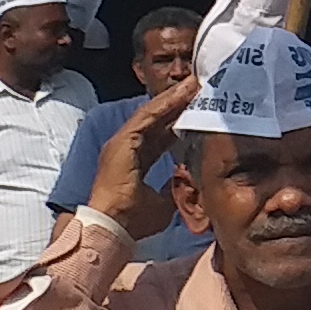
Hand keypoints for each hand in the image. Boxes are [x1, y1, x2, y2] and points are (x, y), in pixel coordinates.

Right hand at [93, 76, 197, 218]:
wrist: (113, 226)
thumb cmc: (132, 220)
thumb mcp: (162, 204)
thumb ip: (174, 189)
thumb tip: (190, 182)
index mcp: (135, 161)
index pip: (160, 137)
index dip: (178, 123)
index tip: (197, 111)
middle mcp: (127, 147)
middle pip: (156, 120)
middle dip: (177, 104)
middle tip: (197, 88)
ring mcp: (122, 142)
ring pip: (152, 113)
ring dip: (173, 98)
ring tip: (192, 83)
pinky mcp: (123, 140)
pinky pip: (147, 116)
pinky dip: (164, 104)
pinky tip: (181, 93)